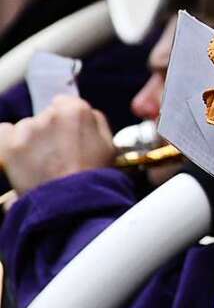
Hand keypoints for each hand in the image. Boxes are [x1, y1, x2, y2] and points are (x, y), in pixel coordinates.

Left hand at [0, 95, 114, 195]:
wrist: (72, 204)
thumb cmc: (94, 178)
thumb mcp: (109, 146)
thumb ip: (96, 122)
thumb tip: (85, 114)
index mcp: (76, 110)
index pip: (65, 102)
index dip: (67, 120)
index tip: (68, 134)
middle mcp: (49, 115)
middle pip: (45, 115)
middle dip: (50, 130)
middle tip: (57, 154)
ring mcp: (28, 130)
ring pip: (26, 126)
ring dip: (31, 139)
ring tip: (41, 162)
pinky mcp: (10, 146)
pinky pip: (4, 133)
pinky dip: (9, 142)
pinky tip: (21, 157)